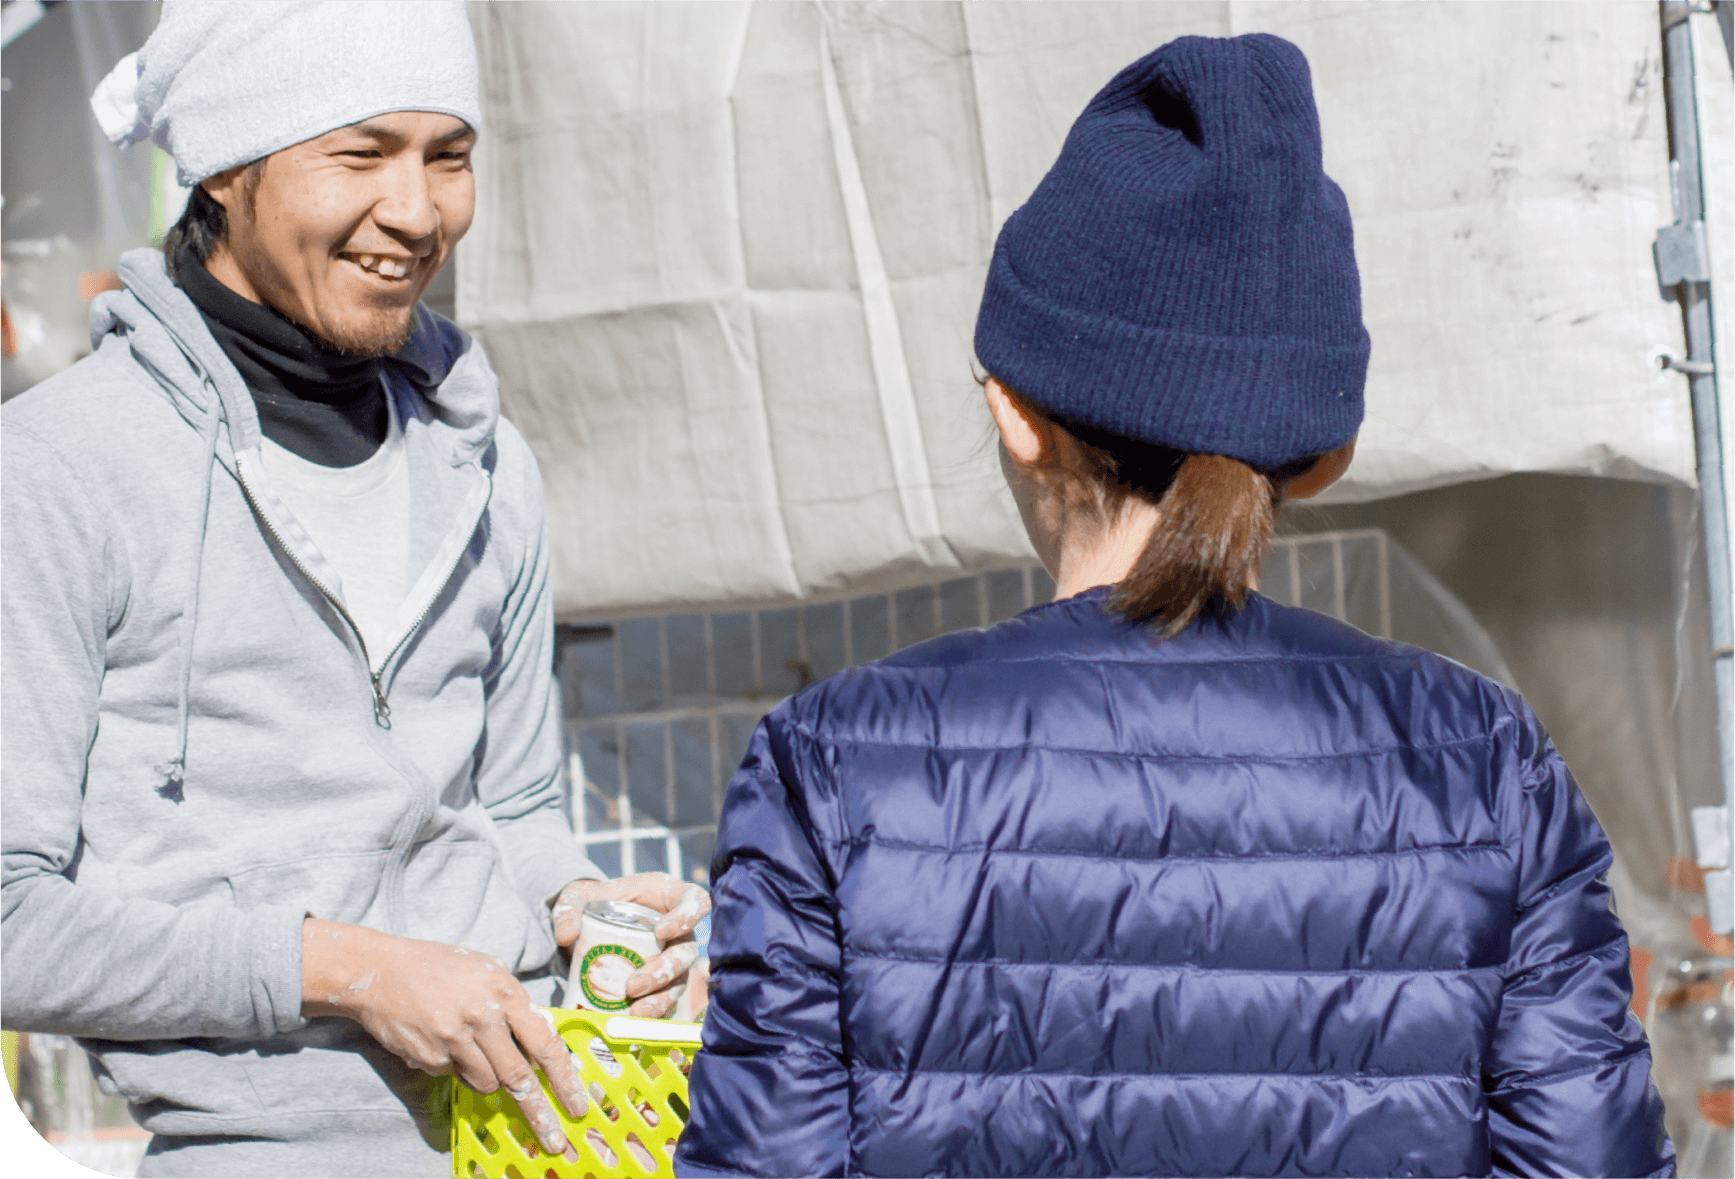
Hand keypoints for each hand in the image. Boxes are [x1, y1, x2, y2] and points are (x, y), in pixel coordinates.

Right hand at [302, 919, 583, 1158]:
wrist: (379, 971)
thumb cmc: (440, 968)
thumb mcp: (487, 973)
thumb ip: (514, 1005)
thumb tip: (541, 1044)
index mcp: (504, 992)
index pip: (544, 1043)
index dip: (564, 1079)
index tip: (577, 1105)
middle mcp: (482, 1016)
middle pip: (519, 1077)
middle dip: (539, 1113)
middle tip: (554, 1139)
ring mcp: (453, 1039)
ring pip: (487, 1083)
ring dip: (488, 1077)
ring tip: (470, 1048)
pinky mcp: (429, 1056)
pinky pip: (455, 1076)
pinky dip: (455, 1066)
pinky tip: (440, 1039)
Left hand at [553, 872, 709, 1017]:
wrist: (593, 926)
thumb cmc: (598, 901)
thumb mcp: (581, 896)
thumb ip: (570, 908)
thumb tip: (566, 935)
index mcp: (671, 898)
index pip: (695, 902)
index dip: (686, 917)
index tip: (662, 932)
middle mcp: (680, 931)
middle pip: (687, 952)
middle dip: (664, 972)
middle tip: (633, 986)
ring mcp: (674, 959)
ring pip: (680, 981)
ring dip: (660, 999)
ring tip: (635, 1013)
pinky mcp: (665, 984)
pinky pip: (667, 1001)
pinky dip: (654, 1014)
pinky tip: (635, 1024)